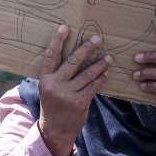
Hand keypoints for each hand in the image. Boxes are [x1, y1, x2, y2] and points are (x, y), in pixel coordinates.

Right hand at [37, 25, 111, 155]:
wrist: (54, 129)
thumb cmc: (53, 105)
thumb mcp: (48, 89)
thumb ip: (57, 74)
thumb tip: (73, 55)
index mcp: (45, 78)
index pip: (51, 55)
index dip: (57, 40)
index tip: (65, 27)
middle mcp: (55, 84)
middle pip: (72, 62)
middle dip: (86, 48)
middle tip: (97, 38)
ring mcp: (67, 94)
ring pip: (87, 74)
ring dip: (100, 64)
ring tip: (109, 57)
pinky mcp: (79, 102)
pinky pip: (93, 86)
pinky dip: (101, 78)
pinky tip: (107, 72)